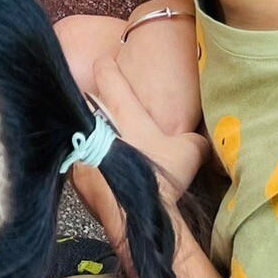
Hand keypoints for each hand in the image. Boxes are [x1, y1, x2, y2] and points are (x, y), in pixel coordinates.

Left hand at [91, 54, 208, 203]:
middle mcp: (95, 123)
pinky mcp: (74, 172)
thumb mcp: (188, 153)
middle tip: (108, 113)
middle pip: (87, 102)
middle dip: (97, 106)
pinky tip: (102, 173)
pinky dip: (87, 162)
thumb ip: (194, 140)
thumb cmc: (159, 176)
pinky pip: (78, 159)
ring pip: (80, 130)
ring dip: (91, 135)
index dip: (106, 66)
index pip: (106, 74)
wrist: (135, 214)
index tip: (106, 62)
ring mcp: (80, 146)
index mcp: (121, 111)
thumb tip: (203, 139)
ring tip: (105, 147)